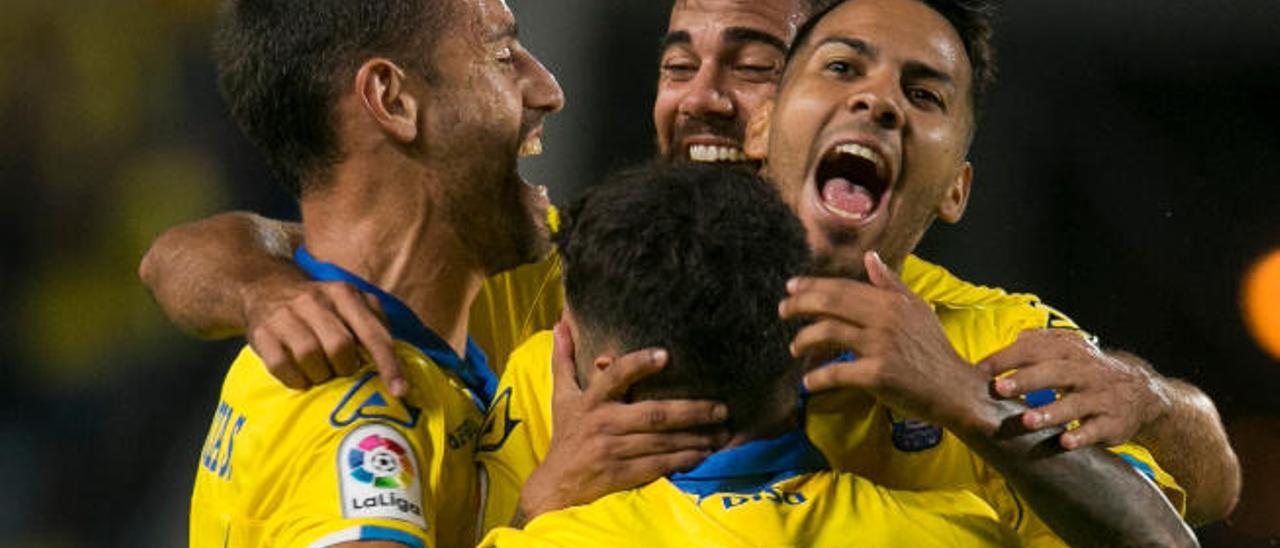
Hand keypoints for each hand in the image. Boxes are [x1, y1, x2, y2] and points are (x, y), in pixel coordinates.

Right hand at [244, 279, 406, 396]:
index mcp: (345, 294)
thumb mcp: (351, 303)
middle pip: (340, 347)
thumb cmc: (320, 306)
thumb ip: (375, 325)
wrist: (266, 287)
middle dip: (346, 368)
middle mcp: (315, 300)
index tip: (399, 392)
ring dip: (320, 375)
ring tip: (321, 372)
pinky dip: (295, 379)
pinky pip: (281, 365)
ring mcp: (286, 315)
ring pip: (310, 356)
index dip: (389, 365)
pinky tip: (300, 376)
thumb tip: (397, 366)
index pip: (373, 333)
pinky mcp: (262, 332)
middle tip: (341, 369)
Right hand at [519, 322, 727, 520]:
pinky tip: (702, 456)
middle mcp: (601, 423)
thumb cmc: (565, 438)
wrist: (554, 487)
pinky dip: (682, 461)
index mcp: (591, 401)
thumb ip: (564, 361)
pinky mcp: (618, 475)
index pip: (615, 376)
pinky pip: (657, 465)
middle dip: (691, 411)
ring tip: (720, 433)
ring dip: (694, 438)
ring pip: (661, 441)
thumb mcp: (561, 398)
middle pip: (653, 414)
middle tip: (721, 408)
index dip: (639, 364)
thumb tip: (561, 324)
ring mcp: (610, 451)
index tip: (666, 355)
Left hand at [780, 252, 988, 432]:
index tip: (790, 287)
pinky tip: (808, 383)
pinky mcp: (878, 375)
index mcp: (891, 301)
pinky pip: (836, 372)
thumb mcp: (917, 310)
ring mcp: (881, 346)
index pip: (843, 287)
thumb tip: (870, 257)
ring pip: (827, 334)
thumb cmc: (933, 351)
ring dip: (803, 341)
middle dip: (799, 305)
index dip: (812, 286)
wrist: (956, 389)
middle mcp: (885, 318)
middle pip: (830, 304)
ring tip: (794, 348)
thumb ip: (891, 284)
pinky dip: (817, 379)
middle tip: (781, 311)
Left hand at [981, 330, 1171, 449]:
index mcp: (1070, 352)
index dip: (1009, 358)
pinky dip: (1081, 436)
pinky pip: (1096, 430)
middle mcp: (1085, 372)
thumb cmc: (1088, 372)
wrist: (1142, 393)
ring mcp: (1100, 398)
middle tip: (998, 389)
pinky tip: (1063, 443)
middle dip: (1026, 380)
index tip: (981, 370)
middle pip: (1055, 372)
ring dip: (1050, 412)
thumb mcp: (1068, 350)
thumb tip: (1004, 342)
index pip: (1036, 349)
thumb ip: (1037, 343)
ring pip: (1075, 404)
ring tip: (1027, 421)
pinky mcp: (1113, 423)